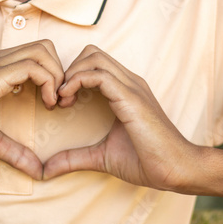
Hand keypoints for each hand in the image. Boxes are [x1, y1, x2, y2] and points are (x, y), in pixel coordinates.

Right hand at [0, 40, 63, 179]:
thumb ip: (15, 152)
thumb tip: (37, 171)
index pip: (38, 57)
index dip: (54, 77)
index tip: (56, 105)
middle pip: (45, 47)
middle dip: (61, 72)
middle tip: (61, 102)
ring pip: (42, 51)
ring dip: (57, 76)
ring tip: (54, 103)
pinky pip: (32, 66)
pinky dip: (48, 82)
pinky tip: (46, 104)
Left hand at [43, 45, 200, 190]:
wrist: (175, 170)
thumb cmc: (146, 162)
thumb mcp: (101, 157)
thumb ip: (74, 158)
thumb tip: (47, 169)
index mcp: (124, 91)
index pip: (93, 63)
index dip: (71, 76)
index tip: (59, 101)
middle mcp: (128, 83)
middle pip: (91, 53)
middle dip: (68, 70)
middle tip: (58, 98)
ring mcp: (131, 87)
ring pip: (93, 57)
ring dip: (70, 74)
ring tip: (62, 100)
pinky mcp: (131, 98)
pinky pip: (99, 75)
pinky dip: (76, 82)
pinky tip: (68, 101)